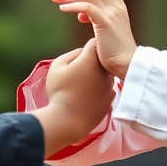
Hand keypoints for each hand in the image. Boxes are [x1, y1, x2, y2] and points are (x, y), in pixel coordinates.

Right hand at [33, 40, 113, 155]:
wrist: (69, 121)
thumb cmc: (59, 93)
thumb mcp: (56, 67)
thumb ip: (69, 55)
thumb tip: (80, 53)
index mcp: (90, 60)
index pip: (94, 44)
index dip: (86, 48)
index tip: (79, 56)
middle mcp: (104, 71)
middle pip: (101, 60)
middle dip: (92, 62)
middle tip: (78, 73)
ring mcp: (109, 86)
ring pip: (105, 75)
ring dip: (96, 76)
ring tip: (82, 87)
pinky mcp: (110, 100)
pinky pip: (106, 89)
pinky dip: (99, 90)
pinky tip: (87, 97)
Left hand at [49, 0, 137, 78]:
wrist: (129, 64)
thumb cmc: (117, 53)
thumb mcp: (106, 31)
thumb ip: (95, 19)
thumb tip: (82, 14)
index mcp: (119, 8)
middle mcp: (116, 7)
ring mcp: (111, 13)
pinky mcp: (104, 22)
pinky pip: (86, 7)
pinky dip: (73, 6)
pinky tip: (62, 9)